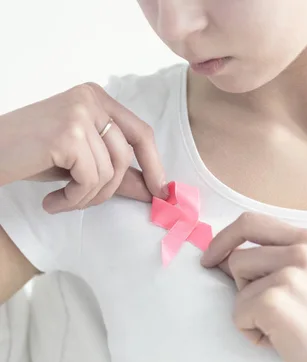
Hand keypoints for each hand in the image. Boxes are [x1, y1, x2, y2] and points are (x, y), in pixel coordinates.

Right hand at [0, 83, 167, 212]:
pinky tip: (53, 201)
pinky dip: (74, 198)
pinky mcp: (68, 134)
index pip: (140, 132)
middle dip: (110, 189)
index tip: (160, 191)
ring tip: (62, 200)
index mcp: (96, 98)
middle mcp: (90, 99)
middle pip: (126, 155)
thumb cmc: (28, 156)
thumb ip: (116, 170)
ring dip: (87, 197)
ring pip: (109, 171)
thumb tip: (155, 190)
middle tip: (82, 202)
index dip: (154, 164)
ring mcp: (80, 113)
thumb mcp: (80, 160)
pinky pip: (91, 180)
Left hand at [201, 213, 306, 361]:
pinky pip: (238, 313)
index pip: (251, 222)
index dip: (224, 239)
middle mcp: (301, 250)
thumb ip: (271, 257)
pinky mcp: (274, 302)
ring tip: (278, 323)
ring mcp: (289, 275)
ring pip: (236, 286)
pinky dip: (251, 331)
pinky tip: (278, 338)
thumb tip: (221, 256)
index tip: (212, 258)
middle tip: (269, 307)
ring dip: (248, 310)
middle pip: (238, 257)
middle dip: (242, 286)